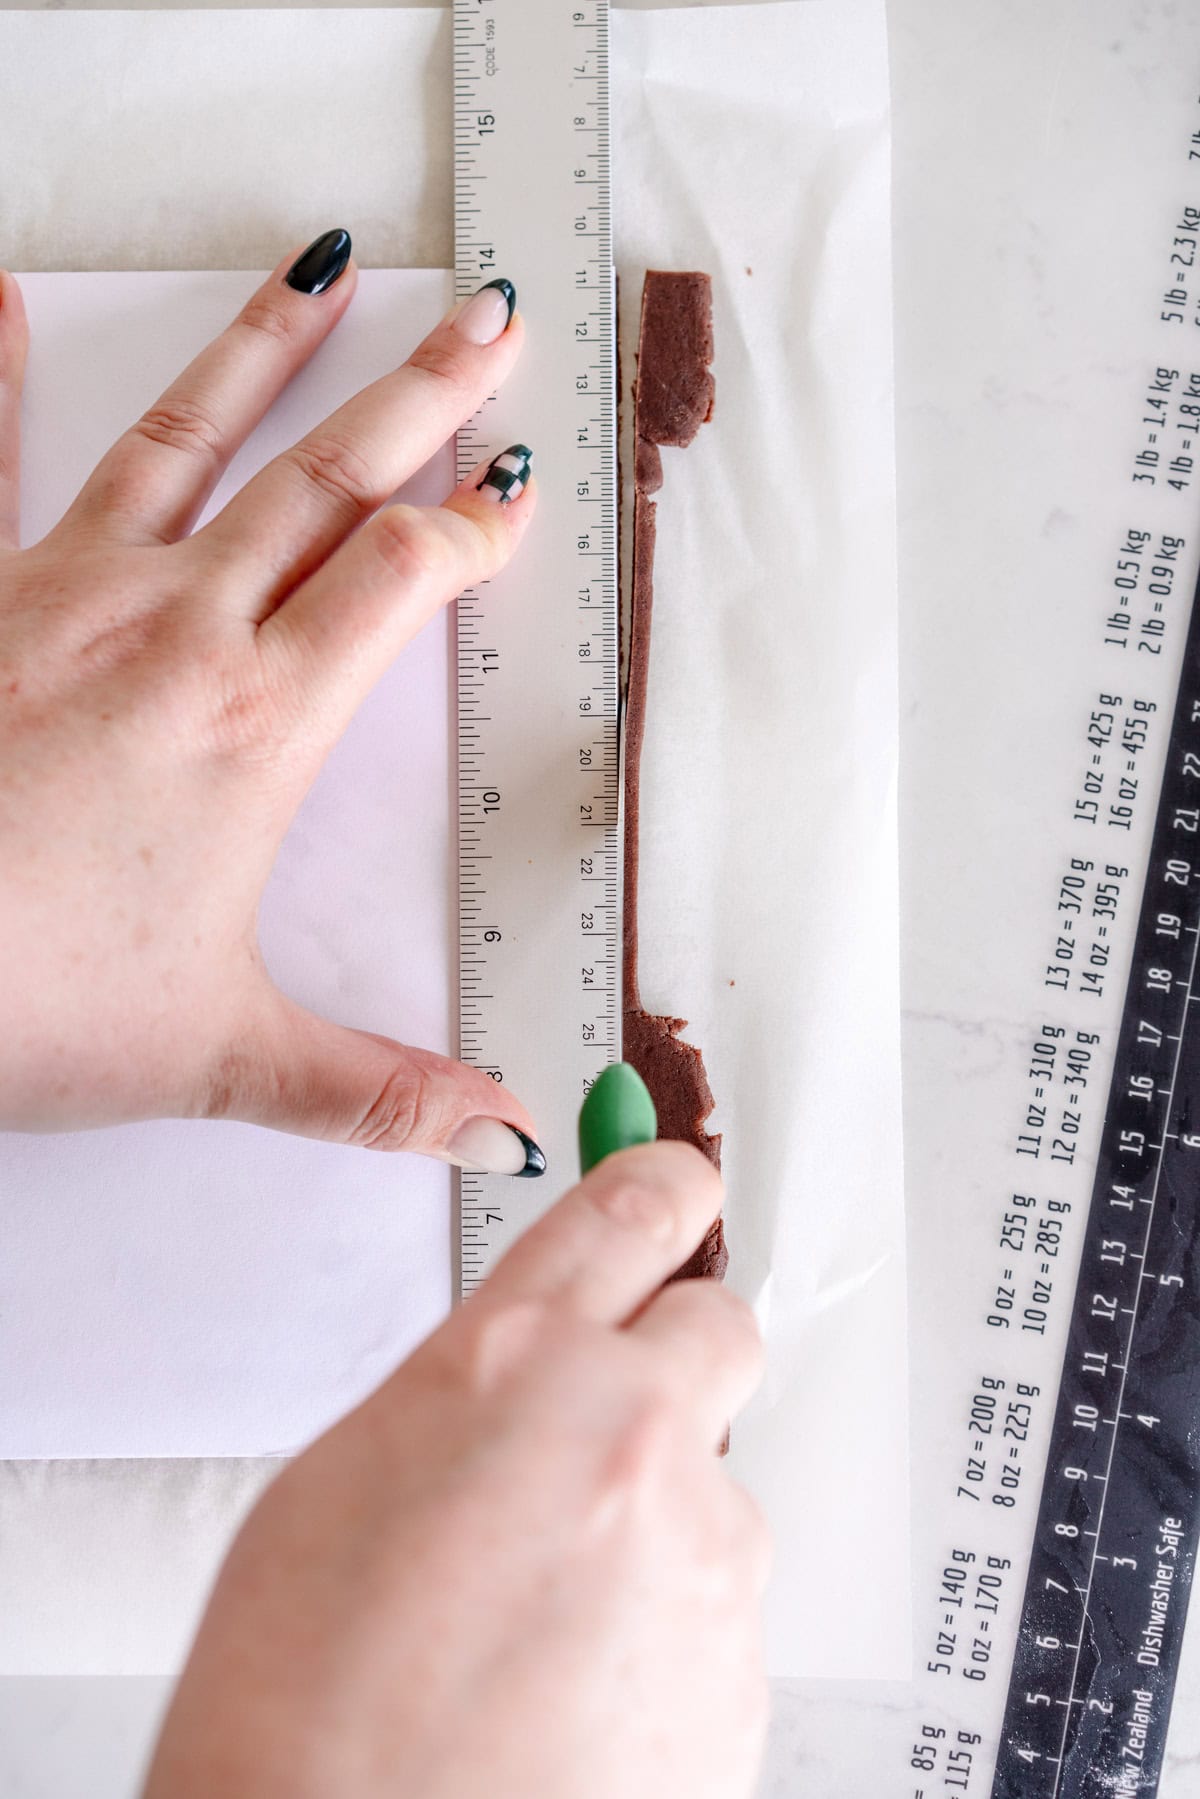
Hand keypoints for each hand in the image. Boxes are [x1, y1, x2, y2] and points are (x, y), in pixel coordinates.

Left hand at [0, 234, 542, 1172]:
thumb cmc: (12, 997)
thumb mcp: (218, 1055)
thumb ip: (373, 1090)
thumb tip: (497, 1128)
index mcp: (255, 722)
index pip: (400, 581)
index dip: (473, 528)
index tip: (516, 489)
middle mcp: (172, 629)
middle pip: (328, 480)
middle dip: (420, 393)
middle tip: (485, 319)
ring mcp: (62, 591)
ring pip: (191, 439)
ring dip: (269, 351)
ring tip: (321, 270)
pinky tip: (5, 295)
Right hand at [143, 1142, 769, 1798]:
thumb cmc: (306, 1697)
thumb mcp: (351, 1475)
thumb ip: (474, 1387)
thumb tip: (534, 1365)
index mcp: (511, 1363)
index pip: (633, 1210)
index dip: (664, 1181)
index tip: (678, 1181)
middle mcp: (627, 1435)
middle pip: (720, 1326)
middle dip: (674, 1356)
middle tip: (605, 1424)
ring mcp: (702, 1554)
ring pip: (717, 1482)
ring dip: (659, 1515)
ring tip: (549, 1610)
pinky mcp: (742, 1665)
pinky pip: (720, 1603)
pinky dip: (667, 1624)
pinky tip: (576, 1682)